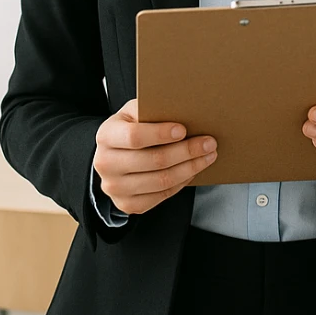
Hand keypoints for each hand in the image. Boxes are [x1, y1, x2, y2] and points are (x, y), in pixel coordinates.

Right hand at [94, 99, 217, 215]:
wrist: (114, 156)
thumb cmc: (130, 129)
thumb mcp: (134, 113)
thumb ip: (151, 110)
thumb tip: (183, 110)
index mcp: (106, 136)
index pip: (134, 137)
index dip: (160, 134)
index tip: (183, 130)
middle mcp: (105, 164)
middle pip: (154, 161)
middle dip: (187, 151)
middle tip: (209, 143)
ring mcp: (115, 188)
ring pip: (161, 181)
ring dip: (190, 168)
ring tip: (208, 156)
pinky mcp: (127, 204)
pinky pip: (161, 196)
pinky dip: (181, 183)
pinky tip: (192, 170)